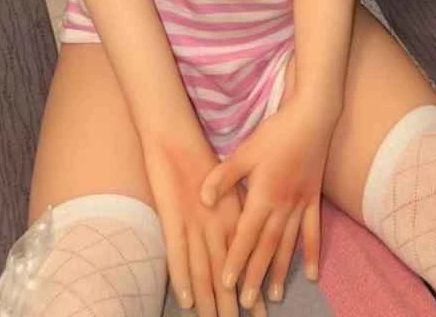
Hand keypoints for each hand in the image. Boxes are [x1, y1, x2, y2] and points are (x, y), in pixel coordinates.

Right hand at [142, 136, 267, 316]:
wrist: (176, 135)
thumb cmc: (199, 157)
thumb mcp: (224, 184)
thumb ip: (232, 210)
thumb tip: (240, 236)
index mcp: (231, 213)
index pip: (244, 257)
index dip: (251, 283)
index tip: (262, 308)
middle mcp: (217, 222)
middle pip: (226, 271)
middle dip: (234, 302)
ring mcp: (194, 222)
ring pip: (204, 269)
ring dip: (212, 300)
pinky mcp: (173, 217)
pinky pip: (177, 254)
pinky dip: (181, 278)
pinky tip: (187, 301)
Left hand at [199, 99, 335, 308]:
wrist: (312, 119)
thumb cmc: (276, 134)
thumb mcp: (245, 151)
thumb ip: (224, 177)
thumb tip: (204, 200)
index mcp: (264, 195)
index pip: (246, 234)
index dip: (235, 258)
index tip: (226, 282)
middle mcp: (283, 206)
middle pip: (266, 246)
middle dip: (255, 274)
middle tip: (247, 301)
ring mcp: (301, 205)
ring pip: (288, 244)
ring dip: (280, 270)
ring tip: (274, 296)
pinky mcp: (313, 199)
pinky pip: (313, 232)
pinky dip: (313, 253)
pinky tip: (312, 274)